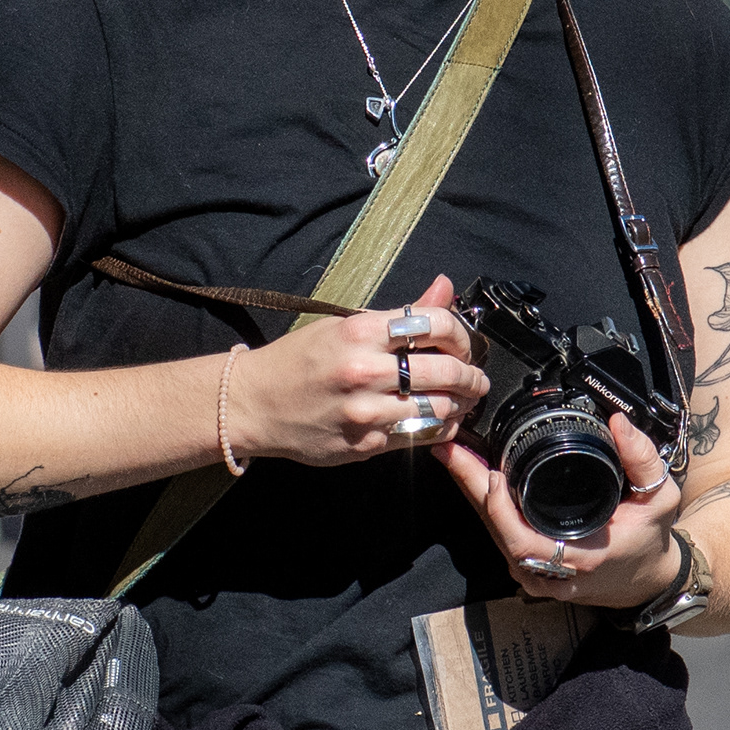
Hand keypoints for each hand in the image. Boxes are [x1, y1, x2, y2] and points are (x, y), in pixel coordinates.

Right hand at [228, 276, 493, 465]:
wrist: (253, 405)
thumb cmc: (298, 360)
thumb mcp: (342, 325)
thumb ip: (400, 312)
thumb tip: (445, 286)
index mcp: (359, 332)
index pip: (434, 324)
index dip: (462, 333)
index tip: (465, 344)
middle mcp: (364, 370)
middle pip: (446, 371)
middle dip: (471, 376)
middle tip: (476, 378)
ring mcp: (365, 411)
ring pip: (438, 409)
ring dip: (460, 405)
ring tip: (462, 401)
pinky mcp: (365, 443)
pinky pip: (419, 437)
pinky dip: (440, 429)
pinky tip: (442, 422)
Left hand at [433, 411, 688, 609]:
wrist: (647, 580)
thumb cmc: (650, 539)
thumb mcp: (659, 497)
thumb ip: (642, 460)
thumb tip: (619, 423)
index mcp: (580, 557)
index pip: (523, 542)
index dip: (501, 511)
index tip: (493, 474)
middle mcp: (552, 572)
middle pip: (496, 533)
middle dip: (470, 488)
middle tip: (450, 450)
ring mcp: (538, 576)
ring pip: (493, 536)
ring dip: (473, 495)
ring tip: (454, 457)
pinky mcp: (531, 572)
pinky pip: (501, 539)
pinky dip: (487, 508)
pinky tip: (474, 481)